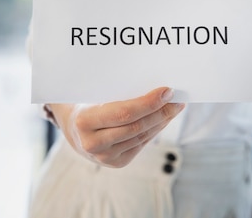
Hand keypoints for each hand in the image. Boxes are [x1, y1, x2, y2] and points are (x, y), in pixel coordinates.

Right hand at [48, 87, 184, 167]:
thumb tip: (154, 88)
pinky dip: (155, 130)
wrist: (73, 128)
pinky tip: (163, 119)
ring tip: (175, 107)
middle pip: (137, 126)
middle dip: (161, 111)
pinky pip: (141, 144)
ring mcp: (104, 157)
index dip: (149, 102)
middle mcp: (93, 143)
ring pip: (142, 136)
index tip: (167, 91)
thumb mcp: (94, 94)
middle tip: (177, 98)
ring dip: (162, 121)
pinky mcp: (116, 163)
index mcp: (85, 121)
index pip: (124, 112)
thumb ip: (118, 92)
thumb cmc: (87, 103)